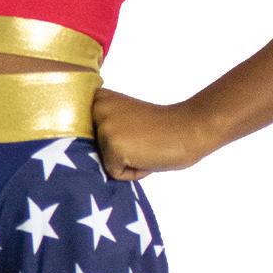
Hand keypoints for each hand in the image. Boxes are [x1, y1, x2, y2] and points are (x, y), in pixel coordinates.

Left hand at [91, 89, 213, 179]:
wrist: (190, 128)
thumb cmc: (160, 127)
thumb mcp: (123, 117)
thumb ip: (103, 126)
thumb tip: (81, 153)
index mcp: (97, 99)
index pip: (86, 136)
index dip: (113, 141)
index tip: (133, 130)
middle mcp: (96, 109)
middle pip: (93, 150)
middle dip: (116, 152)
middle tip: (142, 139)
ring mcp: (104, 128)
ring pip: (104, 163)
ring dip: (125, 162)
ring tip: (145, 147)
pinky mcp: (113, 147)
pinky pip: (116, 173)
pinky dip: (133, 172)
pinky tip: (148, 156)